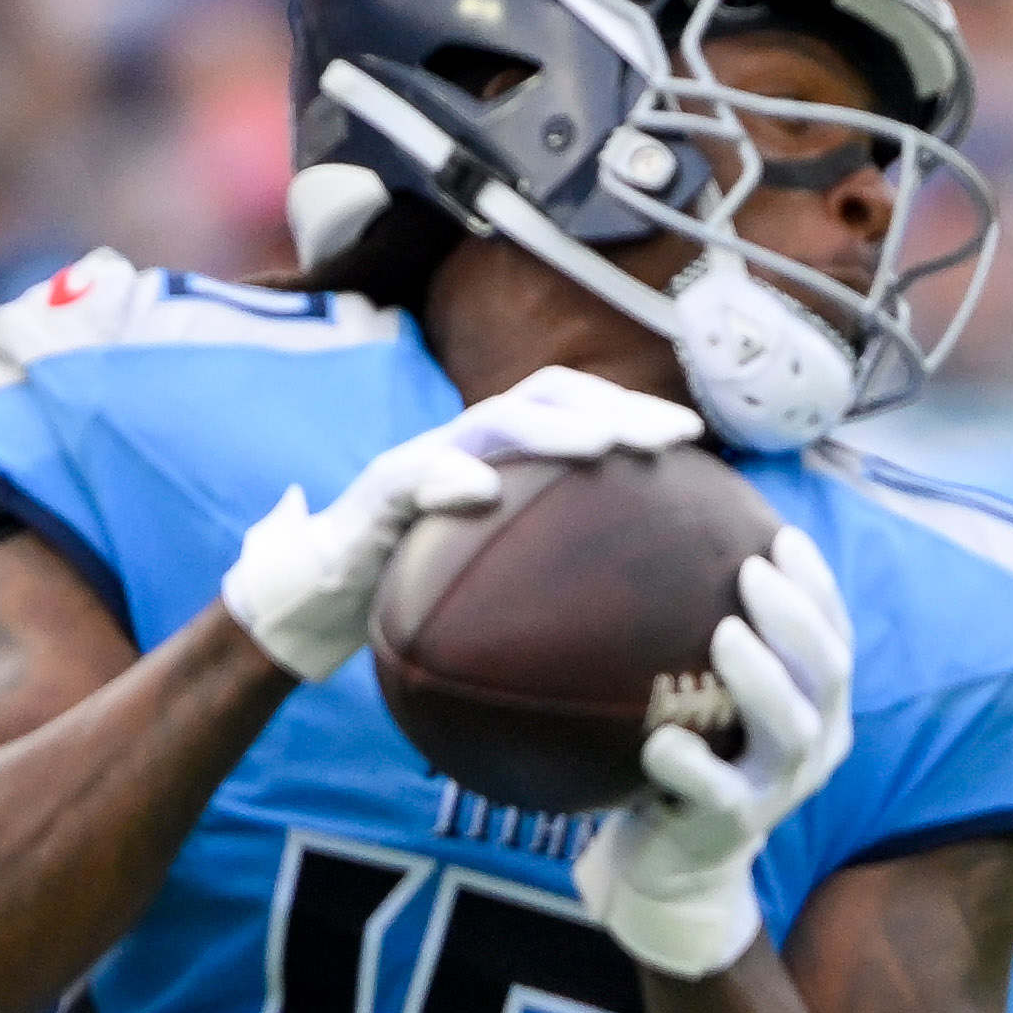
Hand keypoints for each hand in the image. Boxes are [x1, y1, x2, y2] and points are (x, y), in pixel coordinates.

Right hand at [214, 365, 706, 684]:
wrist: (317, 600)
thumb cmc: (418, 593)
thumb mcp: (497, 583)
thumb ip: (552, 576)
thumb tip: (644, 615)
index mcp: (502, 459)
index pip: (573, 410)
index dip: (632, 412)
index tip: (695, 441)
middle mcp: (465, 443)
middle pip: (544, 397)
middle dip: (611, 407)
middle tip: (669, 438)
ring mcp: (421, 462)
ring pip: (488, 422)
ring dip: (548, 430)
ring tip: (600, 446)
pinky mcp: (374, 495)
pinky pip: (410, 477)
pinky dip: (445, 475)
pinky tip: (479, 489)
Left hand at [579, 525, 853, 979]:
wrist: (680, 860)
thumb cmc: (697, 755)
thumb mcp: (718, 695)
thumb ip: (719, 637)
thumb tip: (677, 534)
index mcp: (820, 705)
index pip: (837, 636)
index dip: (819, 587)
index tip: (784, 537)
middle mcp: (815, 744)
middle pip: (830, 674)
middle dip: (798, 619)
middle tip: (753, 571)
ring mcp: (781, 789)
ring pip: (792, 730)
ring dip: (762, 679)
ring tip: (724, 634)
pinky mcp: (736, 826)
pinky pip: (718, 793)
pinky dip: (689, 764)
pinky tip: (659, 739)